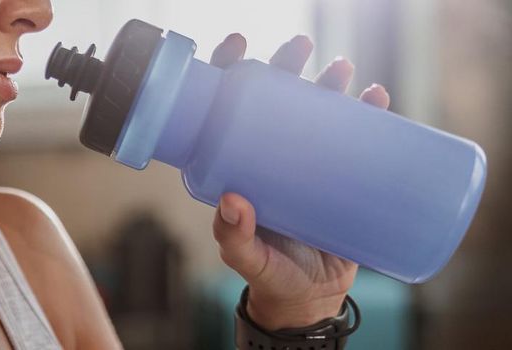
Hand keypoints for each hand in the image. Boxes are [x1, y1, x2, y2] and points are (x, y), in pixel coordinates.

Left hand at [207, 34, 390, 329]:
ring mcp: (306, 162)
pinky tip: (377, 97)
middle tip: (300, 49)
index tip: (238, 47)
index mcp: (236, 163)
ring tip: (342, 70)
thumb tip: (235, 202)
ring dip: (331, 82)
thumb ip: (235, 237)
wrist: (311, 297)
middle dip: (287, 66)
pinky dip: (369, 114)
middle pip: (273, 98)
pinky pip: (356, 137)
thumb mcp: (246, 258)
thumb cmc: (269, 274)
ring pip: (317, 110)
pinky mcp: (341, 175)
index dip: (228, 72)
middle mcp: (269, 154)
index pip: (225, 107)